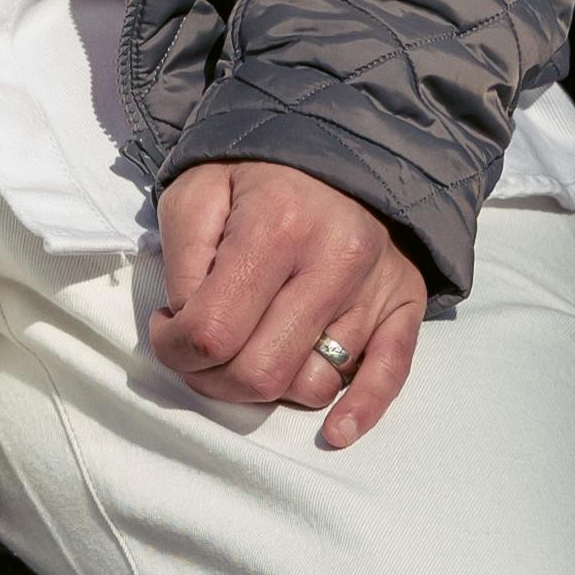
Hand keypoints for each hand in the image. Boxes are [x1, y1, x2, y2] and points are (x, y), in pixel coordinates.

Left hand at [150, 163, 427, 450]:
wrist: (339, 141)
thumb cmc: (254, 173)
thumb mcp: (195, 192)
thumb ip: (181, 261)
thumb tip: (188, 326)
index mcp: (277, 226)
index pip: (213, 331)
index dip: (174, 348)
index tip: (168, 327)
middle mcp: (335, 260)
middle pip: (262, 371)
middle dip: (213, 380)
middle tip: (199, 353)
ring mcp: (375, 287)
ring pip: (314, 383)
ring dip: (271, 387)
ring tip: (250, 349)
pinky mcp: (405, 302)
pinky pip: (390, 375)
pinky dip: (361, 411)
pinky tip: (336, 432)